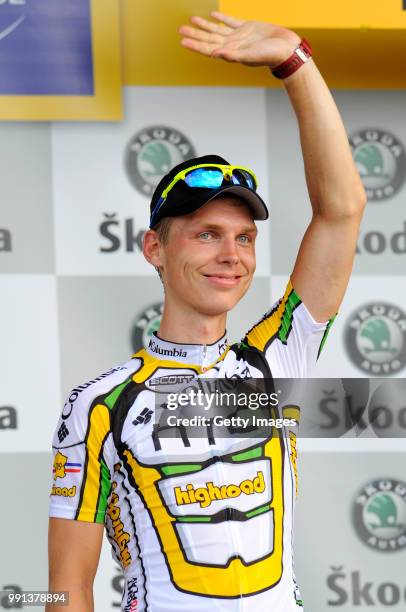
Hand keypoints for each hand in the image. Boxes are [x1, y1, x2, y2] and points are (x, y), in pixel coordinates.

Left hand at [179, 11, 300, 68]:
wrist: (286, 49)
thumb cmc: (269, 56)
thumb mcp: (249, 56)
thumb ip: (232, 55)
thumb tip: (215, 54)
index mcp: (230, 52)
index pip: (208, 48)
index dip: (195, 44)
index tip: (183, 41)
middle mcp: (232, 44)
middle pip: (209, 38)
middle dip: (195, 34)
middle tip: (181, 29)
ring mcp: (239, 36)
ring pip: (217, 29)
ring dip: (204, 25)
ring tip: (192, 20)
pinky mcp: (247, 27)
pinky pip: (231, 22)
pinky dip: (221, 19)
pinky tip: (213, 15)